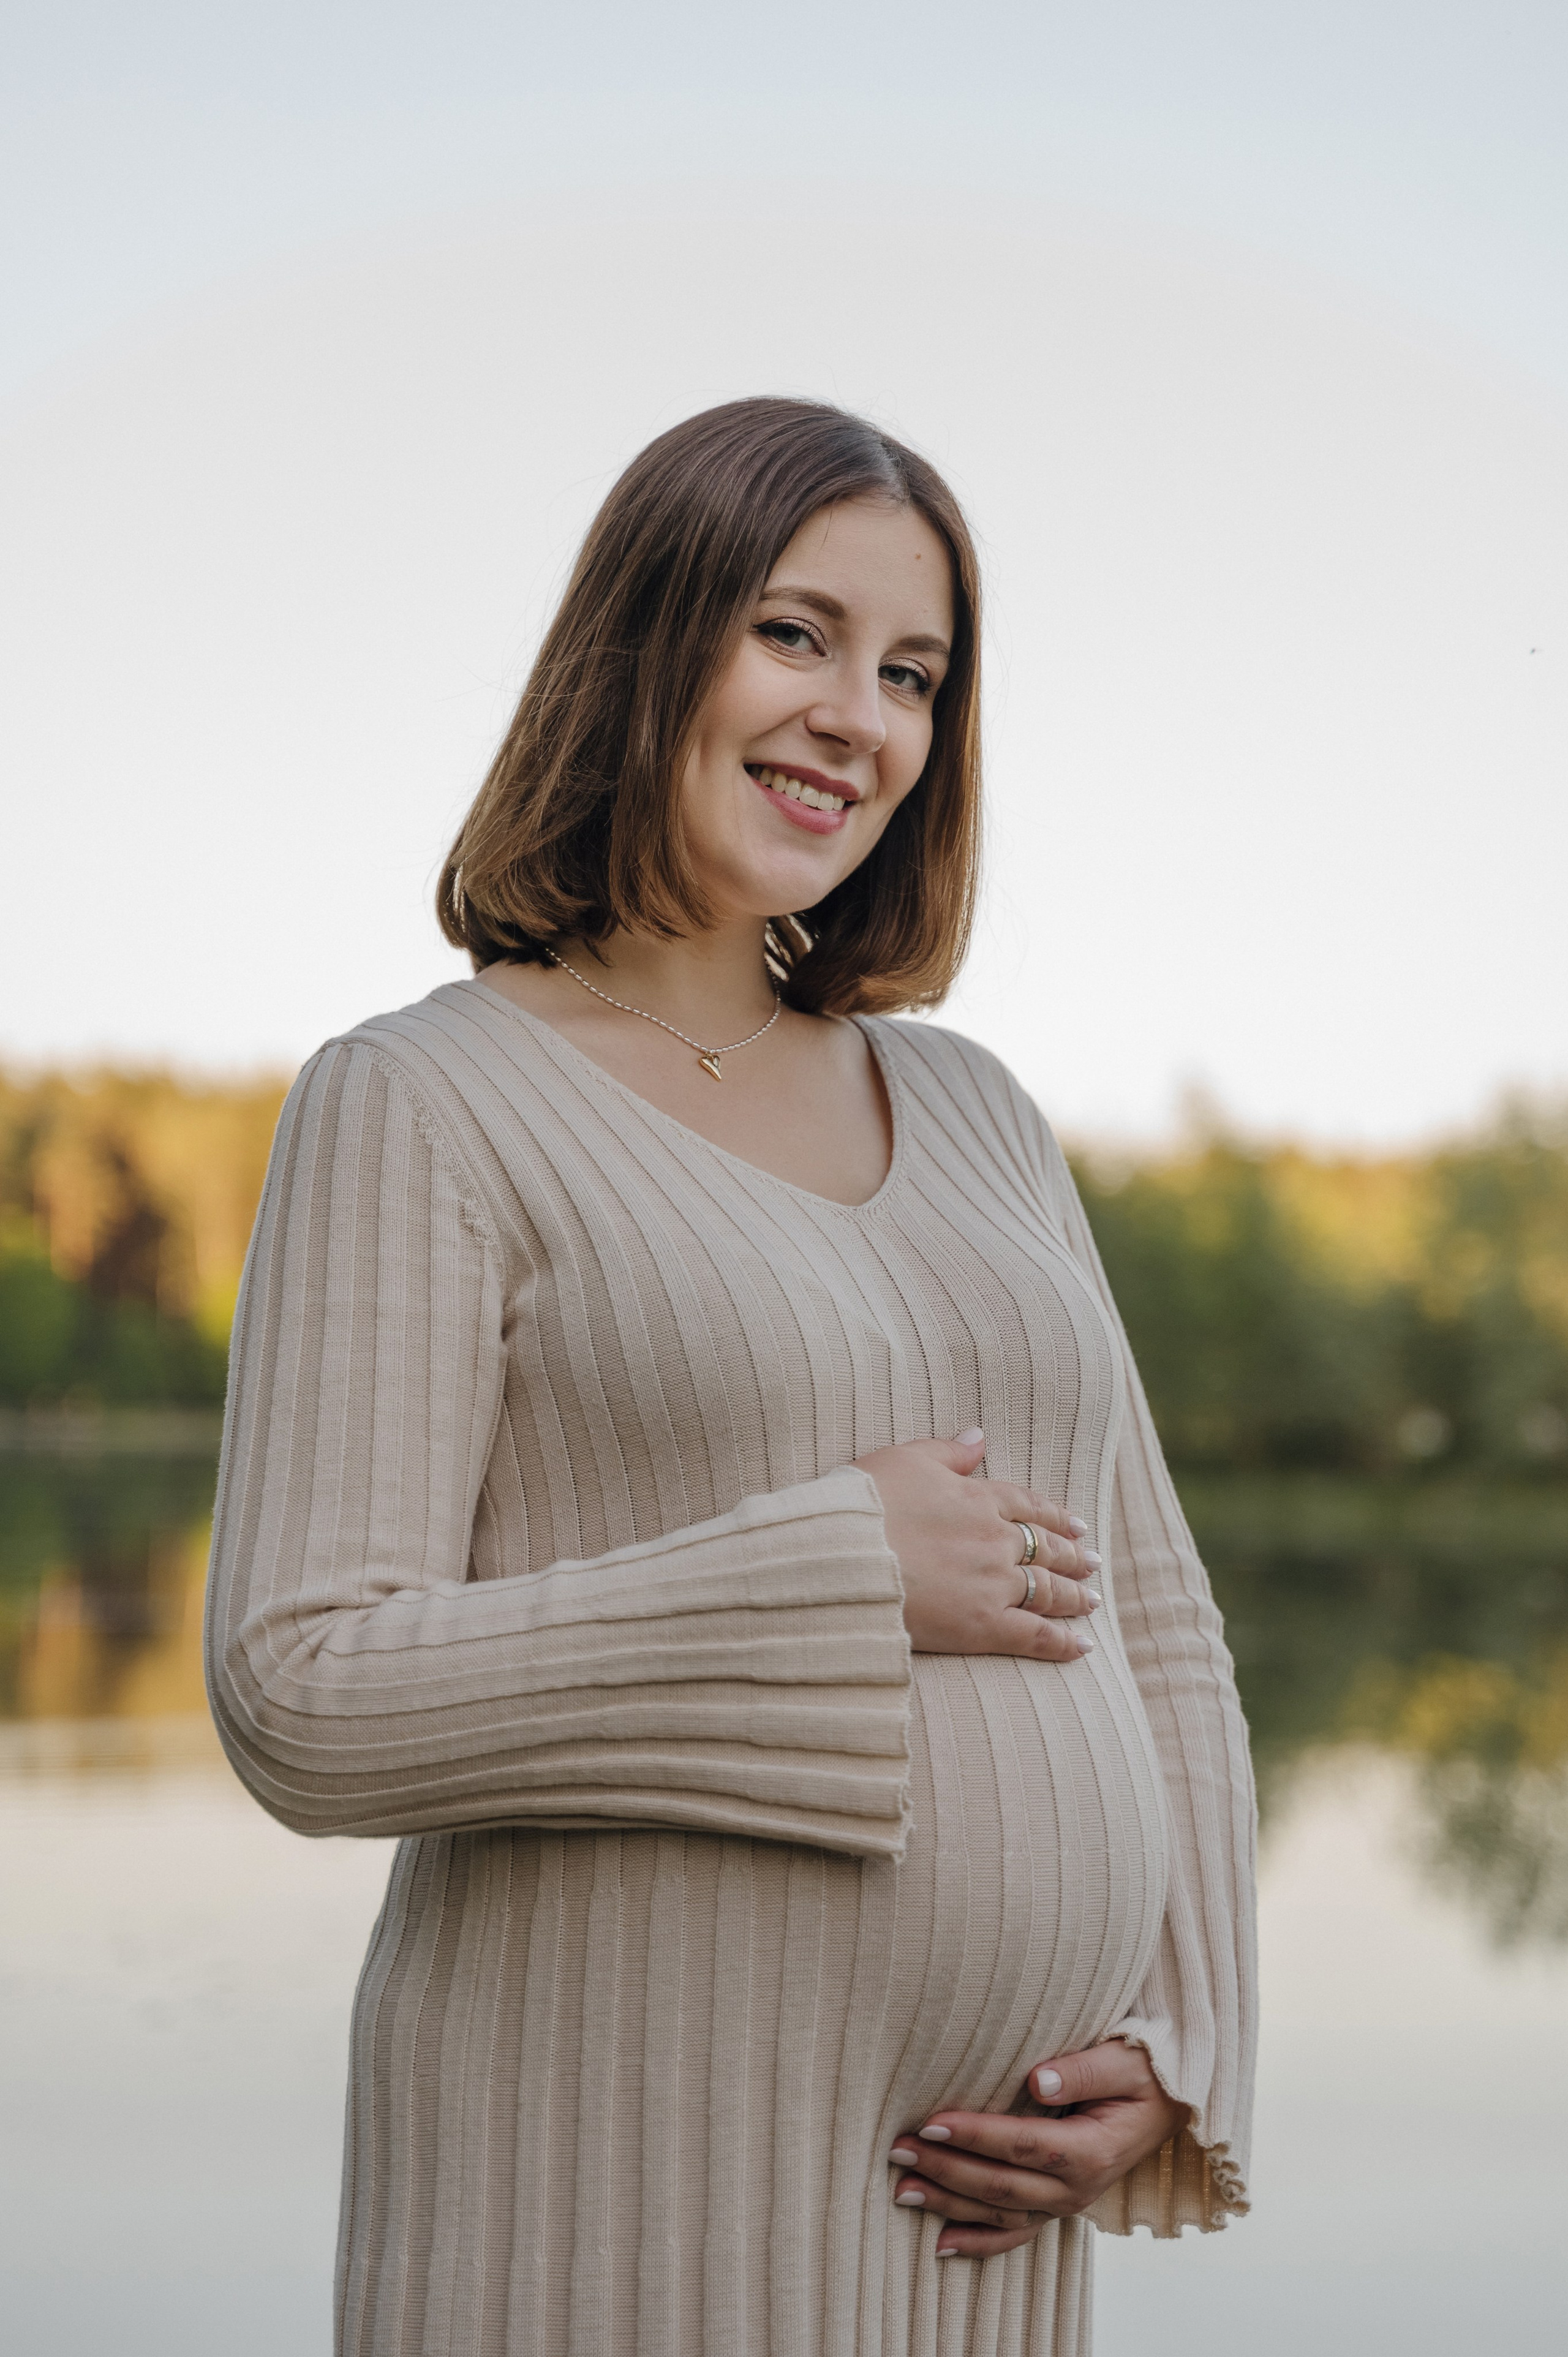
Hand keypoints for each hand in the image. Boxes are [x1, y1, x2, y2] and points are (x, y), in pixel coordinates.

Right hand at [854, 1429, 1100, 1660]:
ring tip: (1092, 1601)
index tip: (1077, 1525)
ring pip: (1047, 1590)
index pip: (1028, 1506)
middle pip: (1046, 1548)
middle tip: (1093, 1563)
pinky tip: (1082, 1647)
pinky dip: (1061, 1643)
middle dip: (1073, 1556)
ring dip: (1074, 1596)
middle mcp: (994, 1539)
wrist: (844, 1555)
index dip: (1055, 1515)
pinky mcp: (983, 1626)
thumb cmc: (864, 1505)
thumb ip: (946, 1452)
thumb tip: (979, 1437)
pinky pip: (1034, 1635)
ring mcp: (993, 1583)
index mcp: (977, 1498)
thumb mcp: (903, 1461)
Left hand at [887, 2039, 1186, 2258]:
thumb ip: (1083, 2069)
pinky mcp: (1059, 2206)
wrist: (1172, 2103)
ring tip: (902, 2190)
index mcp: (1092, 2150)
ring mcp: (1067, 2203)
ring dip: (948, 2203)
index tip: (931, 2121)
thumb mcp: (1125, 2060)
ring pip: (1000, 2214)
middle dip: (946, 2168)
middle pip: (1001, 2185)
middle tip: (898, 2149)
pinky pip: (1016, 2233)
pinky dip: (979, 2242)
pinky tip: (942, 2243)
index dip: (974, 2136)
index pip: (1022, 2145)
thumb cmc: (1146, 2072)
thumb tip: (1037, 2078)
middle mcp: (1078, 2187)